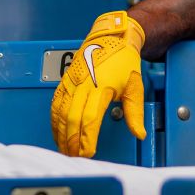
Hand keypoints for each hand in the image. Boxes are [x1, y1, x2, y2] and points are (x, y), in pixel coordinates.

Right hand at [51, 10, 146, 157]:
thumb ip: (135, 113)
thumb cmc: (123, 60)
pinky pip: (55, 103)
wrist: (111, 37)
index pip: (90, 118)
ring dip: (60, 133)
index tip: (87, 153)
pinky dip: (54, 120)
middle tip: (74, 156)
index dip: (86, 138)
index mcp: (101, 86)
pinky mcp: (65, 80)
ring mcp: (71, 82)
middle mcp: (83, 84)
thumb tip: (139, 133)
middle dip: (71, 141)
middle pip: (72, 118)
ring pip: (60, 112)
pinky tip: (57, 131)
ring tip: (64, 149)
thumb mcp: (134, 87)